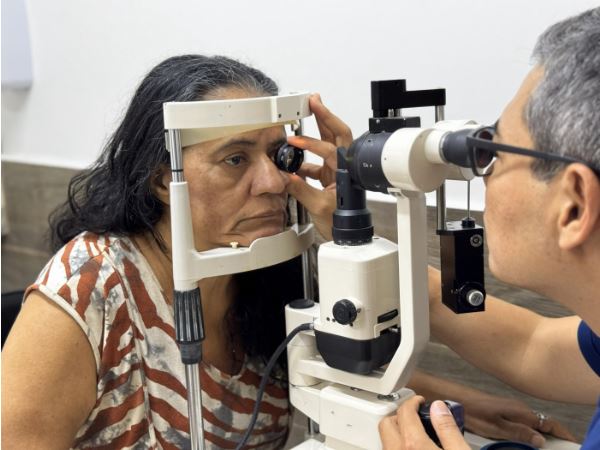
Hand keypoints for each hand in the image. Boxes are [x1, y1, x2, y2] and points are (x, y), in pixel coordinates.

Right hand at [285, 94, 352, 239]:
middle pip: (337, 134)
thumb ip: (300, 190)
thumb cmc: (342, 224)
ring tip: (309, 112)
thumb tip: (285, 176)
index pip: (327, 149)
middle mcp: (343, 168)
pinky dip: (306, 156)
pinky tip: (294, 155)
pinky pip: (317, 161)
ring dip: (319, 128)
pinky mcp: (330, 178)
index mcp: (344, 172)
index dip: (310, 143)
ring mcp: (337, 171)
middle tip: (314, 100)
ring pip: (329, 143)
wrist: (347, 236)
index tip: (293, 141)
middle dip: (326, 115)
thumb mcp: (318, 207)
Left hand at [379, 396, 469, 449]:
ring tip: (415, 432)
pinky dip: (397, 445)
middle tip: (415, 415)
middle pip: (387, 423)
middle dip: (400, 415)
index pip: (405, 412)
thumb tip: (439, 407)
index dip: (413, 401)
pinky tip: (412, 447)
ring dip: (397, 432)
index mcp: (414, 446)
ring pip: (385, 440)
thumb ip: (448, 428)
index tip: (420, 401)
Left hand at [461, 392, 575, 446]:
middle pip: (542, 423)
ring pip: (532, 422)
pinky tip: (522, 438)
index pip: (549, 423)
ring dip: (538, 433)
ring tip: (540, 445)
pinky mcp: (503, 410)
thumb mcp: (498, 428)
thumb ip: (520, 433)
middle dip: (551, 435)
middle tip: (555, 447)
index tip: (569, 442)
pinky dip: (527, 430)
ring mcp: (511, 408)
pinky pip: (521, 421)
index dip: (561, 433)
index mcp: (521, 412)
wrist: (456, 400)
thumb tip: (540, 440)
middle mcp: (519, 408)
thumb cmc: (474, 413)